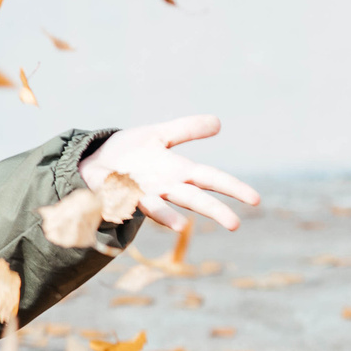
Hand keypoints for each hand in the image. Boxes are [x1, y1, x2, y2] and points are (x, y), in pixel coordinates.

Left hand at [80, 115, 259, 233]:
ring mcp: (139, 194)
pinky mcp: (115, 197)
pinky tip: (125, 211)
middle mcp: (162, 186)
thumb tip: (218, 122)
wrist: (94, 159)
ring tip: (182, 227)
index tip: (255, 200)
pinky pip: (121, 204)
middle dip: (213, 210)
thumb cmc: (131, 150)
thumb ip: (187, 129)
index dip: (232, 188)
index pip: (210, 178)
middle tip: (235, 224)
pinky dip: (123, 208)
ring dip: (168, 217)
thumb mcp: (160, 134)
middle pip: (192, 199)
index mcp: (176, 171)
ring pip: (158, 208)